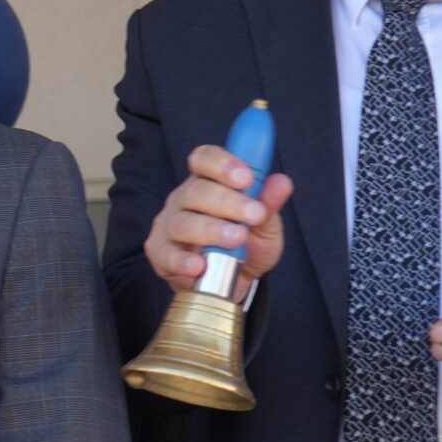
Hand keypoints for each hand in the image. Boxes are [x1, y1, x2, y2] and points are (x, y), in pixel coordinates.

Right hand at [145, 145, 294, 296]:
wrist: (232, 283)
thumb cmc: (246, 246)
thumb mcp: (266, 225)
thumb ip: (269, 204)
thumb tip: (281, 182)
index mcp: (208, 182)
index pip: (205, 159)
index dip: (223, 164)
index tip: (247, 178)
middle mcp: (184, 199)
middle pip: (196, 191)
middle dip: (228, 201)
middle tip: (255, 214)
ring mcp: (169, 225)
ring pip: (182, 222)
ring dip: (212, 230)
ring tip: (237, 239)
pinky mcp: (160, 253)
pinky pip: (167, 254)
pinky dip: (182, 260)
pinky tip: (199, 265)